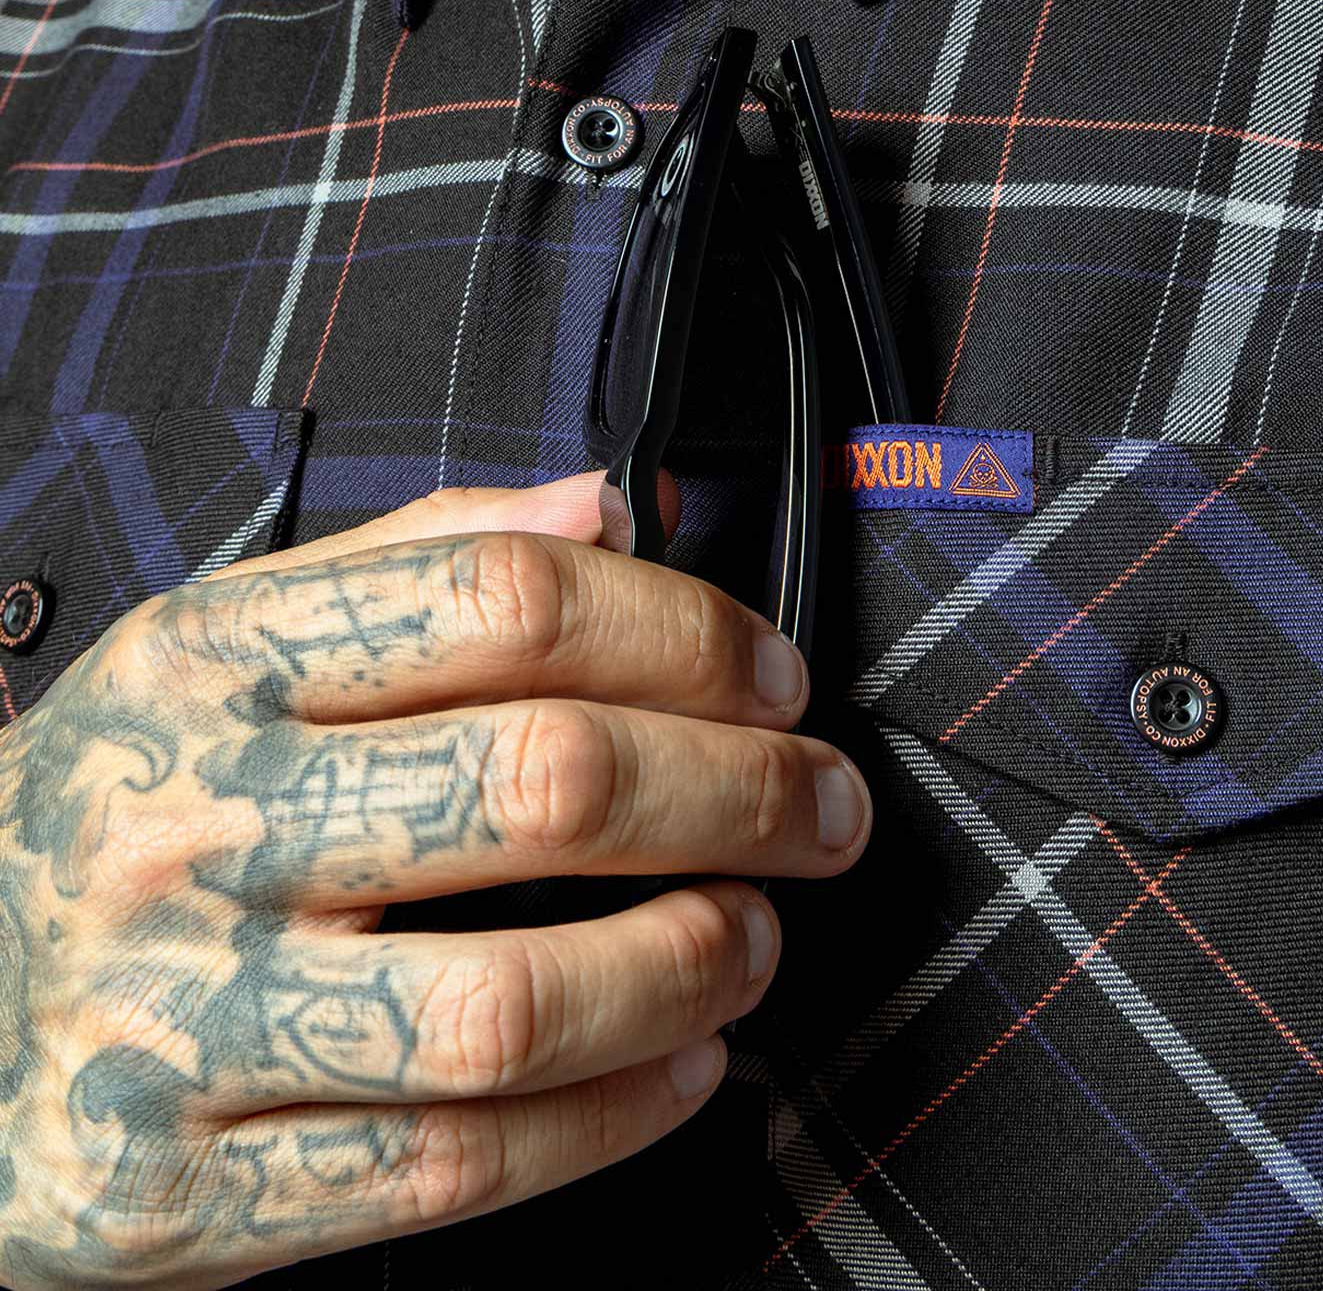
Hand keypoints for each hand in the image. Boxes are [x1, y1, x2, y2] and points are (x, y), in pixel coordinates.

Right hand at [0, 470, 870, 1287]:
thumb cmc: (126, 803)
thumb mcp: (220, 642)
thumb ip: (416, 555)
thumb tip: (611, 500)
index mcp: (206, 663)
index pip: (502, 600)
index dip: (684, 629)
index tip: (771, 676)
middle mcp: (188, 827)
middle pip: (544, 782)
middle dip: (741, 793)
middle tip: (823, 810)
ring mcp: (179, 1019)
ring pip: (508, 1005)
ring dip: (686, 965)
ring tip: (753, 938)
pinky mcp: (181, 1194)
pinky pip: (451, 1170)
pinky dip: (610, 1118)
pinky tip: (681, 1064)